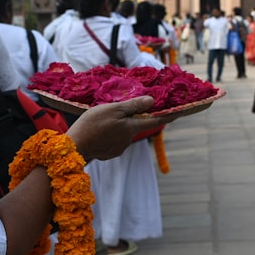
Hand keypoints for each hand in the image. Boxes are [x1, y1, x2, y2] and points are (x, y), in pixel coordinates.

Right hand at [67, 96, 181, 161]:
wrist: (75, 146)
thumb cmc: (93, 124)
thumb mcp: (113, 109)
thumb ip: (133, 106)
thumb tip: (152, 101)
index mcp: (132, 127)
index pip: (155, 120)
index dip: (167, 115)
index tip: (179, 112)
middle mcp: (129, 139)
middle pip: (135, 125)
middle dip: (131, 118)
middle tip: (117, 110)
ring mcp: (119, 148)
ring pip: (123, 133)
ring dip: (118, 126)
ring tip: (102, 121)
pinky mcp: (109, 153)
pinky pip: (113, 141)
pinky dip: (109, 135)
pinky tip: (98, 132)